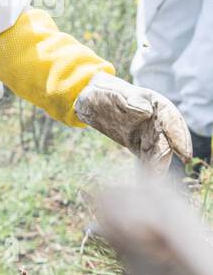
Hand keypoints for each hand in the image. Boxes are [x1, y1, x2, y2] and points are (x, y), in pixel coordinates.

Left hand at [74, 72, 192, 171]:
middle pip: (168, 139)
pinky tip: (147, 180)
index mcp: (156, 105)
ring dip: (159, 165)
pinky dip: (148, 168)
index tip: (183, 152)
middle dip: (169, 155)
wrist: (92, 101)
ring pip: (159, 151)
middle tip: (169, 169)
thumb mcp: (114, 93)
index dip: (178, 136)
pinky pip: (147, 157)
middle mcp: (156, 121)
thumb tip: (146, 112)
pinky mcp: (139, 144)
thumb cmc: (105, 93)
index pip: (171, 120)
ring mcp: (149, 134)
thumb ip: (129, 101)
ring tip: (154, 180)